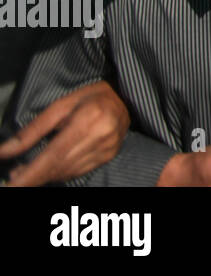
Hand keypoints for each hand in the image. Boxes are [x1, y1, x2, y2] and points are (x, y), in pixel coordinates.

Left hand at [0, 81, 127, 185]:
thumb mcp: (59, 105)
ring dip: (45, 176)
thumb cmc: (90, 96)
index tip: (12, 185)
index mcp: (88, 120)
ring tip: (27, 172)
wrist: (126, 97)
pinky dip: (60, 173)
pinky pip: (78, 172)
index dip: (30, 175)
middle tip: (14, 175)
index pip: (54, 155)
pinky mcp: (109, 156)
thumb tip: (5, 151)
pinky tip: (49, 168)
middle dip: (33, 177)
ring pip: (68, 173)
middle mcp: (100, 138)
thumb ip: (33, 130)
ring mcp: (107, 150)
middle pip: (59, 167)